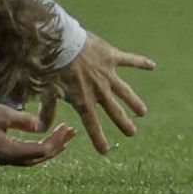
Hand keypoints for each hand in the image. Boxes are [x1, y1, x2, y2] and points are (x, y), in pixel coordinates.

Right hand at [0, 103, 74, 164]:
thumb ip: (22, 120)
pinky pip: (21, 155)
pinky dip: (34, 148)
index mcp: (11, 152)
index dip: (57, 141)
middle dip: (57, 145)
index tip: (68, 129)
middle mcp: (8, 160)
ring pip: (31, 158)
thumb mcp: (0, 114)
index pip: (42, 150)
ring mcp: (1, 159)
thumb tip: (40, 125)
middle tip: (70, 133)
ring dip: (46, 148)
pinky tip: (37, 139)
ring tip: (60, 137)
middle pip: (39, 157)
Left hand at [39, 32, 155, 155]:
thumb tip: (40, 130)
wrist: (60, 41)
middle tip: (131, 133)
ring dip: (134, 102)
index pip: (92, 124)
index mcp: (83, 100)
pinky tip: (152, 66)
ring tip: (142, 112)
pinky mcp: (111, 56)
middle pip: (114, 110)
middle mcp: (99, 90)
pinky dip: (141, 63)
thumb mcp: (46, 91)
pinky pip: (129, 60)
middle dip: (123, 123)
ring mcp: (107, 74)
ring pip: (125, 91)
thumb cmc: (50, 66)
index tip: (105, 151)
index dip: (98, 138)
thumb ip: (46, 111)